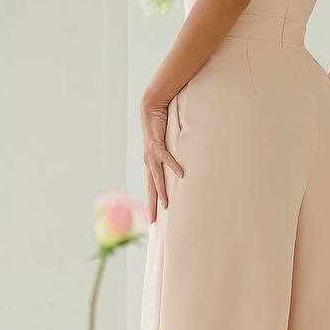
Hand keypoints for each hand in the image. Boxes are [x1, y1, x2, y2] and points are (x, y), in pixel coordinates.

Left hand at [142, 97, 184, 222]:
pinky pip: (166, 158)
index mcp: (150, 164)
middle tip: (153, 221)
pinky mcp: (156, 144)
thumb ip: (170, 155)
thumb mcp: (165, 144)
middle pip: (150, 187)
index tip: (153, 216)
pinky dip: (173, 166)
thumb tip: (180, 165)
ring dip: (161, 191)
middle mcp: (148, 162)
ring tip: (165, 205)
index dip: (151, 202)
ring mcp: (151, 154)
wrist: (150, 108)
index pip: (151, 187)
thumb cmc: (159, 125)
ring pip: (156, 177)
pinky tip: (181, 175)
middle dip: (151, 205)